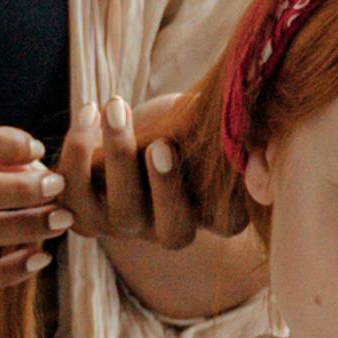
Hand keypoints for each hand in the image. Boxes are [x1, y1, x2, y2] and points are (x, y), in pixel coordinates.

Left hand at [57, 95, 265, 319]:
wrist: (137, 124)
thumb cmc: (189, 122)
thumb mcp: (219, 125)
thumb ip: (247, 141)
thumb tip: (265, 165)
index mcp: (210, 214)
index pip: (228, 222)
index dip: (227, 204)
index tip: (230, 167)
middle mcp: (166, 229)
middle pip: (169, 226)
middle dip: (164, 184)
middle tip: (161, 141)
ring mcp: (123, 225)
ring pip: (114, 214)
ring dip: (113, 160)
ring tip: (114, 108)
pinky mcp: (84, 209)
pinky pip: (71, 197)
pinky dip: (75, 155)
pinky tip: (89, 113)